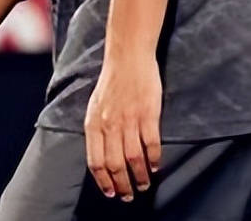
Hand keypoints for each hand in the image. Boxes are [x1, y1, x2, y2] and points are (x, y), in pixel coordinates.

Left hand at [84, 53, 162, 201]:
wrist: (128, 56)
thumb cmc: (112, 80)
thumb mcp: (95, 106)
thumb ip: (97, 130)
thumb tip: (101, 156)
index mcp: (94, 124)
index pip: (96, 162)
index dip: (103, 181)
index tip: (111, 193)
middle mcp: (110, 125)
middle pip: (115, 165)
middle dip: (122, 185)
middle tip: (129, 195)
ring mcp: (130, 120)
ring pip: (134, 158)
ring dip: (140, 176)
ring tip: (144, 184)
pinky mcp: (148, 114)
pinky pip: (151, 144)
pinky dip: (154, 159)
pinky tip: (156, 165)